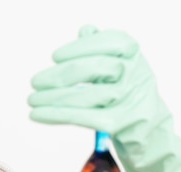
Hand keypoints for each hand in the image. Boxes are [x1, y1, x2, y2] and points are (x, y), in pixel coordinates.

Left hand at [28, 25, 170, 151]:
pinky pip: (83, 117)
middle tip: (35, 82)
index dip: (80, 48)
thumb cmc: (127, 93)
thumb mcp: (121, 65)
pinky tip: (38, 114)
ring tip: (32, 100)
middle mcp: (135, 73)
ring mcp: (129, 99)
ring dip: (53, 98)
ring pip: (86, 95)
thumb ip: (103, 48)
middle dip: (60, 75)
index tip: (55, 57)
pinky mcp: (119, 123)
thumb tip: (85, 31)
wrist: (148, 130)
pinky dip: (57, 115)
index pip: (108, 42)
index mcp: (133, 53)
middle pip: (95, 68)